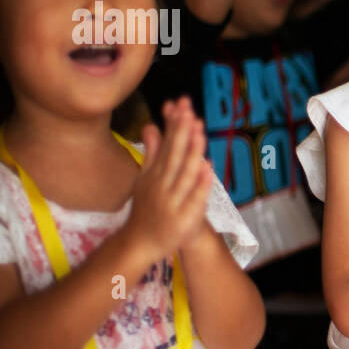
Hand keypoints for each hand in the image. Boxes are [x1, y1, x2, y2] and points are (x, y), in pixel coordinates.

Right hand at [125, 97, 214, 264]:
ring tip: (200, 131)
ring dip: (192, 151)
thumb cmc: (147, 209)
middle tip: (190, 109)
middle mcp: (162, 183)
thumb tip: (150, 124)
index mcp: (154, 173)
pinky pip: (194, 198)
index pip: (166, 144)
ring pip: (184, 173)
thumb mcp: (145, 179)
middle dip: (182, 131)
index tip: (180, 103)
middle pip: (174, 154)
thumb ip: (151, 153)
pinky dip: (200, 184)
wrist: (140, 245)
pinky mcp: (183, 217)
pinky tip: (208, 168)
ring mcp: (172, 200)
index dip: (174, 124)